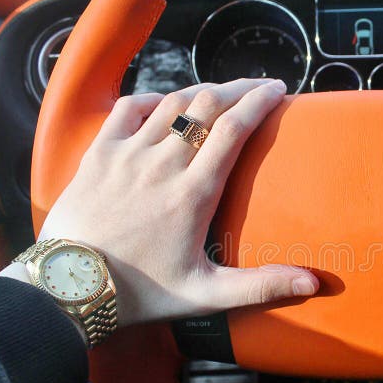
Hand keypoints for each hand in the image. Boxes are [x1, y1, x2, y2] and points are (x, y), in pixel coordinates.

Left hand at [34, 78, 318, 326]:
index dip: (258, 102)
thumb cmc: (142, 294)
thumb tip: (312, 284)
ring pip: (172, 103)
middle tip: (258, 87)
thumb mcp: (207, 295)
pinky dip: (154, 99)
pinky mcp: (99, 154)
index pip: (233, 129)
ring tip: (221, 93)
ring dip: (202, 91)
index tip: (277, 90)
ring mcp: (128, 155)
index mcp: (194, 193)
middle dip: (238, 88)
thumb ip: (260, 286)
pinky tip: (166, 104)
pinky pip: (129, 109)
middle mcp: (163, 164)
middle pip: (207, 105)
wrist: (69, 289)